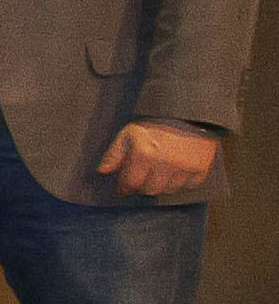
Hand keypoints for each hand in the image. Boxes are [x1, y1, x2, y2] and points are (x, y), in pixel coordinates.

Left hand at [105, 119, 221, 201]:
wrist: (187, 112)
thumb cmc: (156, 122)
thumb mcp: (129, 132)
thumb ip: (115, 153)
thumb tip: (103, 171)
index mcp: (145, 154)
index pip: (131, 183)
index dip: (124, 188)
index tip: (122, 190)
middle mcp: (165, 163)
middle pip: (150, 190)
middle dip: (142, 187)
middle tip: (140, 181)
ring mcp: (185, 167)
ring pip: (169, 191)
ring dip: (161, 186)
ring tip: (157, 175)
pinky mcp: (201, 168)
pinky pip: (189, 186)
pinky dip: (181, 183)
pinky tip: (175, 174)